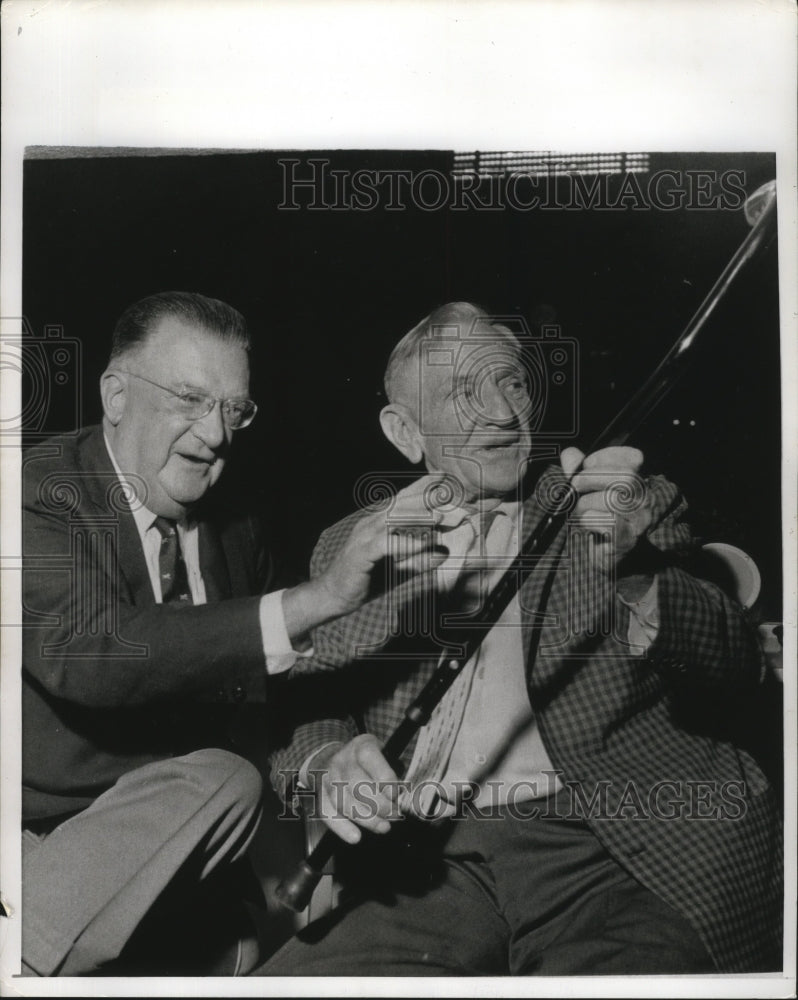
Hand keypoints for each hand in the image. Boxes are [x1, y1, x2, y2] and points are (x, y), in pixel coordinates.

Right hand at [308, 735, 401, 844]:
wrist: (334, 759)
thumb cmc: (367, 762)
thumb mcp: (383, 755)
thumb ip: (392, 772)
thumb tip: (402, 796)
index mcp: (361, 746)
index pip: (370, 758)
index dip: (385, 779)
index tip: (397, 794)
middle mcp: (342, 760)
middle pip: (357, 784)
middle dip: (379, 804)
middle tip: (394, 814)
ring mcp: (328, 778)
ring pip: (343, 801)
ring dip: (366, 819)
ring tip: (383, 827)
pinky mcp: (320, 795)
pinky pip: (328, 813)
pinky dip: (342, 828)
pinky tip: (356, 837)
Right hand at [312, 474, 449, 617]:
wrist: (334, 595)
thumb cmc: (368, 580)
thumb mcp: (399, 568)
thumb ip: (420, 559)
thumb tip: (444, 553)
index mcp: (378, 522)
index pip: (402, 499)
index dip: (421, 487)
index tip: (443, 478)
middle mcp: (370, 523)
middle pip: (400, 504)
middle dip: (426, 500)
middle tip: (451, 498)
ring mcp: (363, 536)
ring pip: (392, 519)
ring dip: (417, 517)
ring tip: (439, 518)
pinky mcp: (360, 553)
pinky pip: (385, 544)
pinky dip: (406, 543)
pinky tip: (423, 544)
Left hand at [561, 446, 653, 578]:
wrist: (605, 556)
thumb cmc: (597, 519)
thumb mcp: (587, 491)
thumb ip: (579, 471)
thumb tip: (570, 454)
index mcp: (637, 481)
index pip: (633, 458)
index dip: (606, 457)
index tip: (586, 464)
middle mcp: (644, 499)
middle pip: (626, 478)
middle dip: (592, 477)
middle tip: (575, 487)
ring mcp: (638, 520)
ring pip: (613, 500)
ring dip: (586, 503)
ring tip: (579, 512)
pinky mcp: (626, 540)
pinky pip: (609, 523)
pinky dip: (591, 520)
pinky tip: (587, 523)